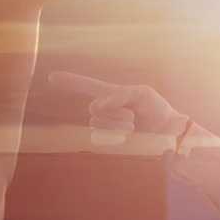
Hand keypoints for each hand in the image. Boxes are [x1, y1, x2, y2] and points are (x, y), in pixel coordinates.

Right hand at [49, 71, 182, 145]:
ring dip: (118, 125)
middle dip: (115, 112)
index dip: (70, 81)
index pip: (87, 86)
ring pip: (97, 125)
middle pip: (94, 110)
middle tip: (133, 116)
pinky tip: (128, 138)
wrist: (167, 132)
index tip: (52, 76)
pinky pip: (100, 139)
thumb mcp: (142, 94)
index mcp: (112, 95)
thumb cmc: (156, 109)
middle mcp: (105, 111)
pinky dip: (115, 138)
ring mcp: (106, 127)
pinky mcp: (109, 143)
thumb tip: (100, 104)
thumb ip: (121, 94)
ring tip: (134, 126)